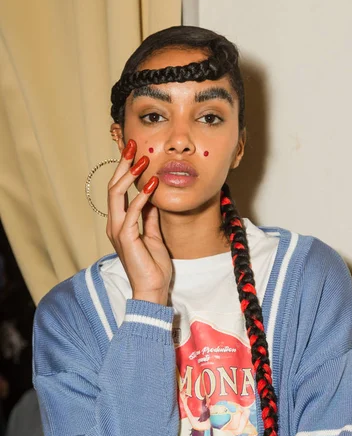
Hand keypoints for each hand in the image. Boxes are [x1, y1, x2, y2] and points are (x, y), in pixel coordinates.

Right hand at [107, 139, 171, 304]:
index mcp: (120, 223)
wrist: (153, 289)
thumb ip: (150, 215)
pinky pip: (132, 212)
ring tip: (143, 159)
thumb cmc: (153, 266)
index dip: (125, 170)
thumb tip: (153, 195)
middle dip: (123, 165)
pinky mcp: (126, 238)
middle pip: (114, 187)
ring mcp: (118, 231)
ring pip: (117, 195)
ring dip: (130, 175)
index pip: (119, 191)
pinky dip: (141, 196)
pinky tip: (153, 183)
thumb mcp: (153, 234)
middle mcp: (115, 224)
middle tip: (133, 145)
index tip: (134, 152)